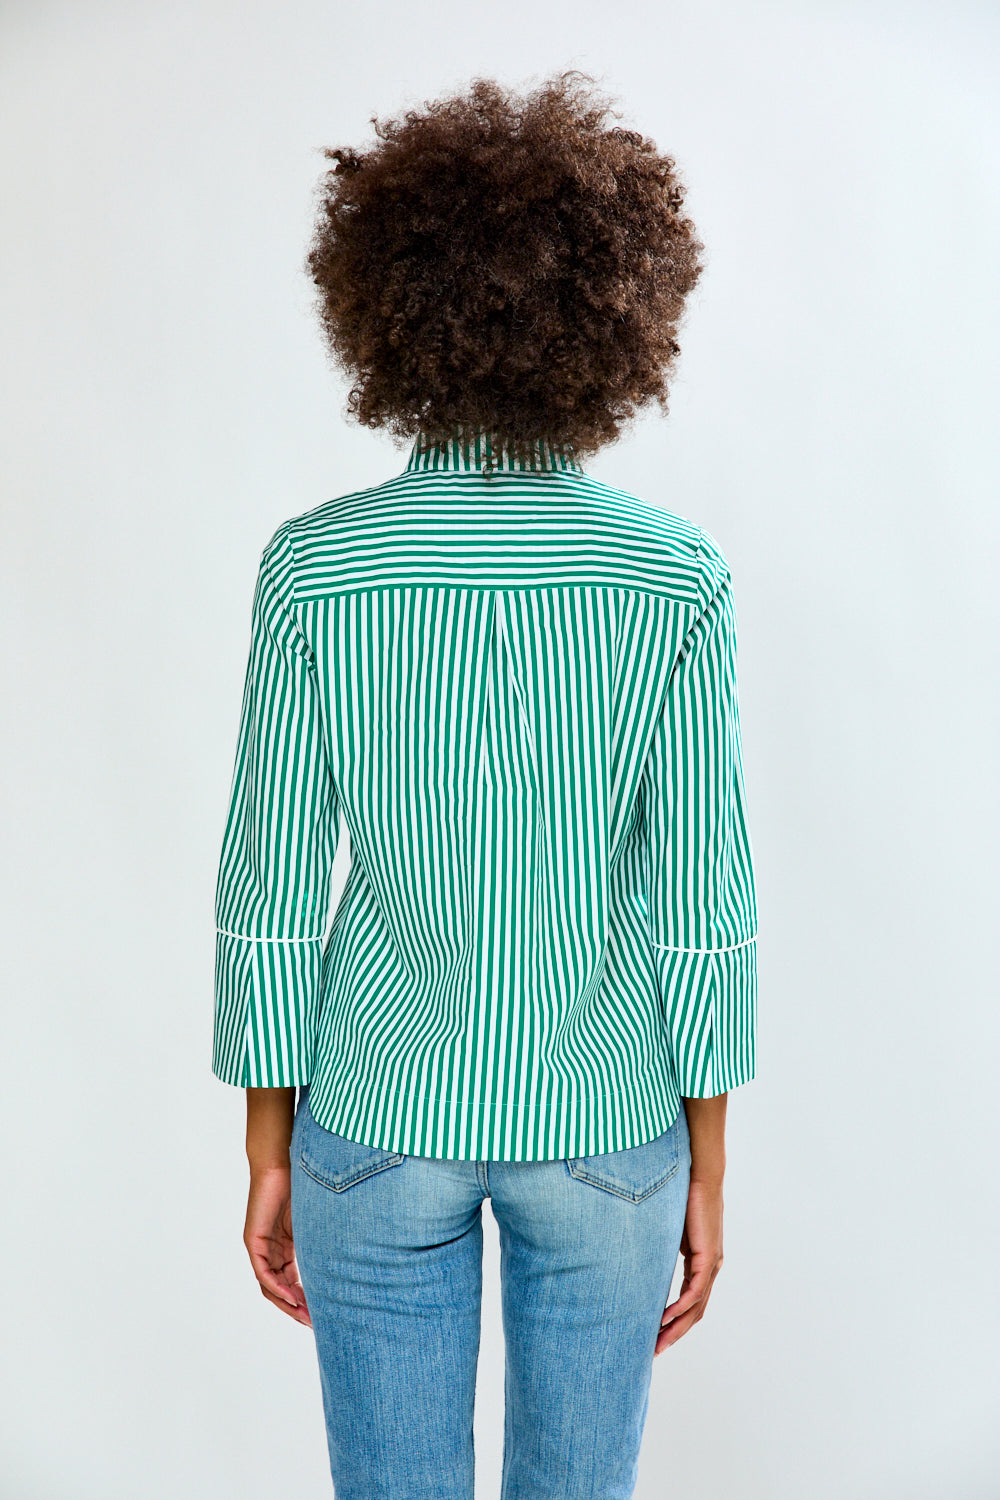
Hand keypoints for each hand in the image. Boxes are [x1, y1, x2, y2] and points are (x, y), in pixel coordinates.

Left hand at [243, 1164, 311, 1327]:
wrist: (282, 1158)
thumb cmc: (303, 1181)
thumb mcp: (317, 1218)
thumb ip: (324, 1237)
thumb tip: (354, 1251)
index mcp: (286, 1246)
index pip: (291, 1281)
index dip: (305, 1299)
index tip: (323, 1313)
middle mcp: (272, 1249)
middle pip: (280, 1289)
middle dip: (298, 1308)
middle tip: (316, 1324)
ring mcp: (261, 1246)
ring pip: (271, 1286)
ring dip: (288, 1304)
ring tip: (306, 1317)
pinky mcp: (254, 1241)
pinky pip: (264, 1273)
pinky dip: (278, 1288)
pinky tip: (293, 1297)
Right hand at [654, 1176, 723, 1354]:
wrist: (701, 1175)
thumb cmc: (685, 1196)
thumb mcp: (671, 1230)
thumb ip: (663, 1247)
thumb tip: (642, 1256)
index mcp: (702, 1263)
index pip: (689, 1302)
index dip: (674, 1321)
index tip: (654, 1335)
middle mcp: (710, 1268)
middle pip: (694, 1313)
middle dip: (674, 1334)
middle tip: (654, 1352)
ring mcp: (711, 1264)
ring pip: (695, 1308)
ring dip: (676, 1328)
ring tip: (657, 1343)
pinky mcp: (708, 1257)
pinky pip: (695, 1291)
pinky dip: (680, 1308)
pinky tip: (664, 1319)